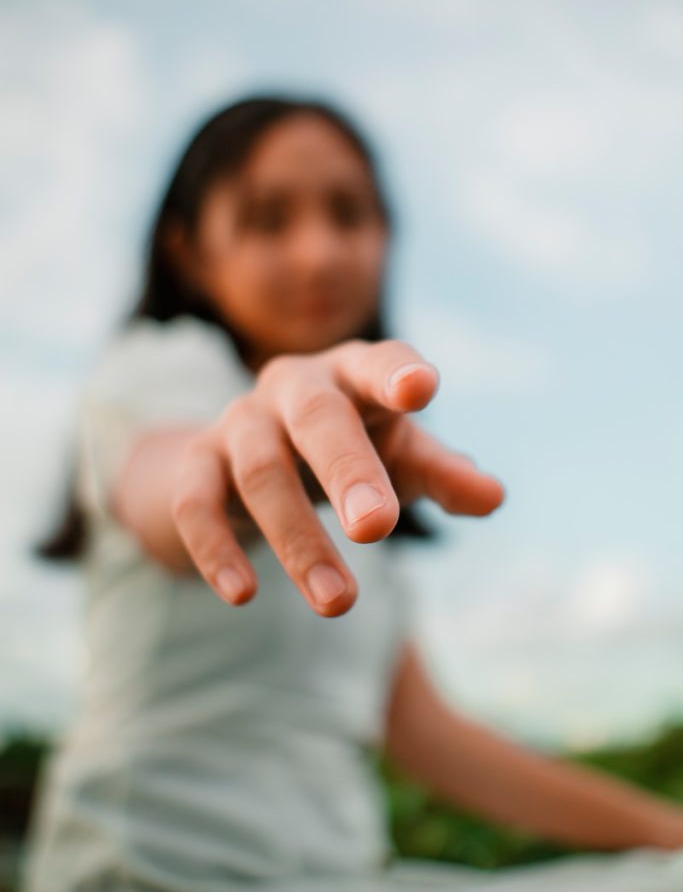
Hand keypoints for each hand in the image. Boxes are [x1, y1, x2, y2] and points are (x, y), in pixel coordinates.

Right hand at [171, 338, 503, 615]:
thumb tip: (493, 497)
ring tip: (338, 602)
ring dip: (297, 539)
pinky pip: (196, 502)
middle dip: (347, 470)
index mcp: (351, 374)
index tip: (422, 389)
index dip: (396, 371)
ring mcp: (239, 422)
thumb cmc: (349, 449)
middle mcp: (292, 387)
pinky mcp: (196, 464)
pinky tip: (243, 596)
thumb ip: (443, 473)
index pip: (376, 361)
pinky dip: (216, 548)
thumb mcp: (399, 456)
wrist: (246, 453)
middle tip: (378, 528)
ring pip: (260, 471)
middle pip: (315, 418)